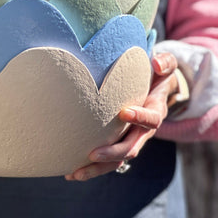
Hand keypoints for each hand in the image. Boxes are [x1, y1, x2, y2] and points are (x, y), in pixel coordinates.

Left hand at [65, 52, 178, 180]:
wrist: (155, 89)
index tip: (124, 112)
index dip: (140, 117)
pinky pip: (106, 159)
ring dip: (97, 168)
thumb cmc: (155, 76)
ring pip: (117, 160)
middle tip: (92, 154)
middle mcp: (143, 130)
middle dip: (112, 152)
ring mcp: (130, 138)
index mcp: (155, 111)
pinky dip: (90, 166)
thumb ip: (165, 63)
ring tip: (75, 173)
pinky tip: (70, 171)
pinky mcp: (117, 141)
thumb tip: (156, 63)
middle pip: (131, 148)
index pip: (151, 119)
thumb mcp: (164, 67)